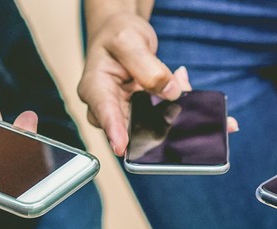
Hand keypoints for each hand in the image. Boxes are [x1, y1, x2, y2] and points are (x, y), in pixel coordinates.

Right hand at [78, 11, 184, 155]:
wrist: (123, 33)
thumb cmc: (118, 34)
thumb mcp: (130, 40)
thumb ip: (148, 66)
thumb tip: (170, 91)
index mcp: (95, 87)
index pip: (104, 112)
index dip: (113, 131)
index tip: (121, 147)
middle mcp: (107, 106)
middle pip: (127, 128)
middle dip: (153, 125)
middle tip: (172, 111)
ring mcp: (125, 113)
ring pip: (149, 126)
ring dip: (168, 112)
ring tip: (178, 84)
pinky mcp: (141, 114)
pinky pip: (160, 118)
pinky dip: (174, 105)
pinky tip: (181, 86)